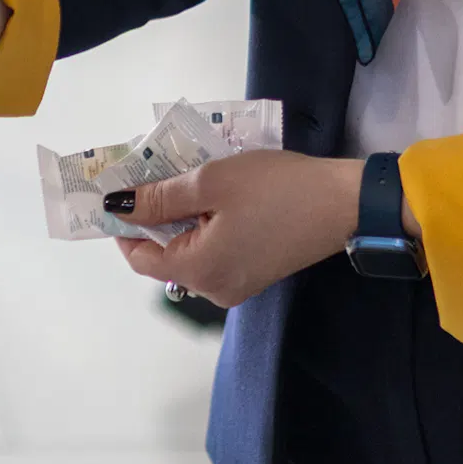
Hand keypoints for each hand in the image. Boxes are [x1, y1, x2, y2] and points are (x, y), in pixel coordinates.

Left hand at [102, 151, 362, 310]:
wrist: (344, 202)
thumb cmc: (275, 189)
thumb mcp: (210, 183)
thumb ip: (160, 198)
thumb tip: (118, 206)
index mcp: (198, 271)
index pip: (138, 258)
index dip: (124, 225)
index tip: (123, 189)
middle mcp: (213, 290)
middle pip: (164, 256)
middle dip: (154, 217)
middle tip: (157, 174)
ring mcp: (237, 285)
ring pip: (190, 252)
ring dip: (181, 219)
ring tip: (187, 179)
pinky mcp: (256, 274)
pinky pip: (215, 253)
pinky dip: (206, 227)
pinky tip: (215, 197)